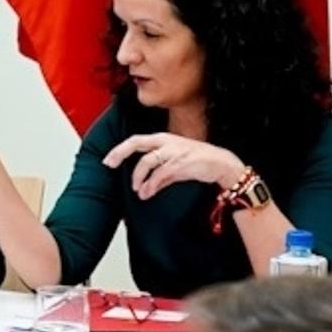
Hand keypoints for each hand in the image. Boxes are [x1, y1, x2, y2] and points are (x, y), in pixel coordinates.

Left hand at [103, 132, 246, 200]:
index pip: (136, 140)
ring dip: (138, 177)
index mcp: (163, 138)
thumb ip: (159, 174)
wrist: (222, 163)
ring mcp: (173, 152)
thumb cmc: (198, 161)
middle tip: (110, 165)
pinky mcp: (181, 164)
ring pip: (147, 162)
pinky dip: (151, 185)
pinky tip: (147, 193)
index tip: (109, 160)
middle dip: (120, 153)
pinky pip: (160, 175)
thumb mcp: (175, 164)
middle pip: (136, 143)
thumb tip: (145, 189)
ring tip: (137, 190)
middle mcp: (166, 142)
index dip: (120, 149)